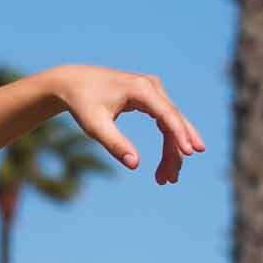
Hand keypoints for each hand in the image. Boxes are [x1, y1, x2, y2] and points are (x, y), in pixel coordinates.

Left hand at [50, 65, 204, 185]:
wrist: (73, 83)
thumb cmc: (82, 103)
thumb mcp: (95, 126)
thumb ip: (115, 144)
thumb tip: (135, 164)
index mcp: (141, 89)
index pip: (167, 114)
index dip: (180, 134)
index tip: (190, 153)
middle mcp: (152, 86)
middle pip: (174, 121)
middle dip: (176, 151)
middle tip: (172, 179)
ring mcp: (153, 91)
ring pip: (171, 123)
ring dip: (172, 151)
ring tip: (167, 179)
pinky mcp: (149, 98)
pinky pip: (165, 121)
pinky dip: (167, 142)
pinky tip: (166, 162)